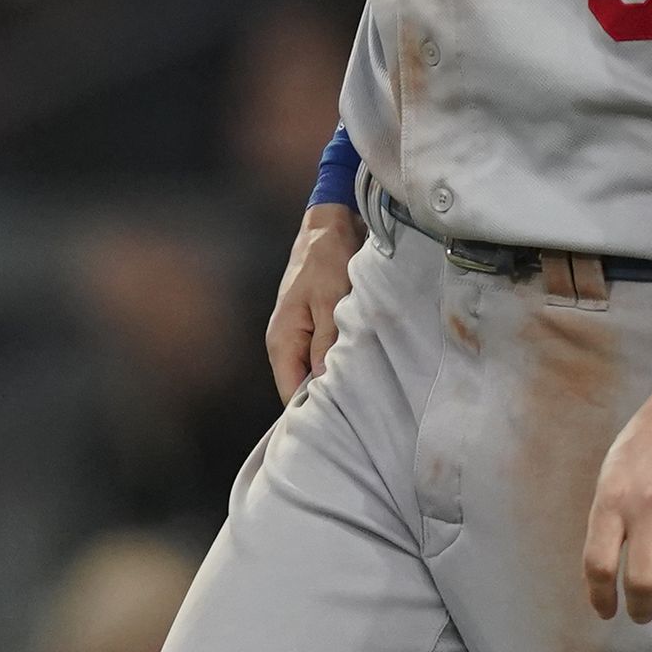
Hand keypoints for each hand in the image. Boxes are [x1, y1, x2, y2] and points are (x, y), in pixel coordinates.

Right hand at [264, 203, 363, 402]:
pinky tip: (365, 370)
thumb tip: (322, 384)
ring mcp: (302, 338)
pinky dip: (343, 364)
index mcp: (283, 340)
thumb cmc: (329, 258)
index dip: (313, 413)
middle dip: (329, 401)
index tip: (343, 428)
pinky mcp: (318, 329)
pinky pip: (327, 358)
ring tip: (368, 397)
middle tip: (363, 416)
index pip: (290, 396)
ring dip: (338, 382)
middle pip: (303, 389)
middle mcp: (287, 344)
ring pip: (317, 375)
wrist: (333, 224)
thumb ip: (326, 343)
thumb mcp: (331, 300)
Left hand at [582, 380, 651, 622]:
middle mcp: (647, 505)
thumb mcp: (614, 469)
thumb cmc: (650, 436)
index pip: (599, 563)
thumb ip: (608, 515)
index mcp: (614, 496)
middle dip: (639, 608)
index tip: (606, 609)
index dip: (600, 597)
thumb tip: (604, 567)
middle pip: (639, 581)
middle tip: (641, 612)